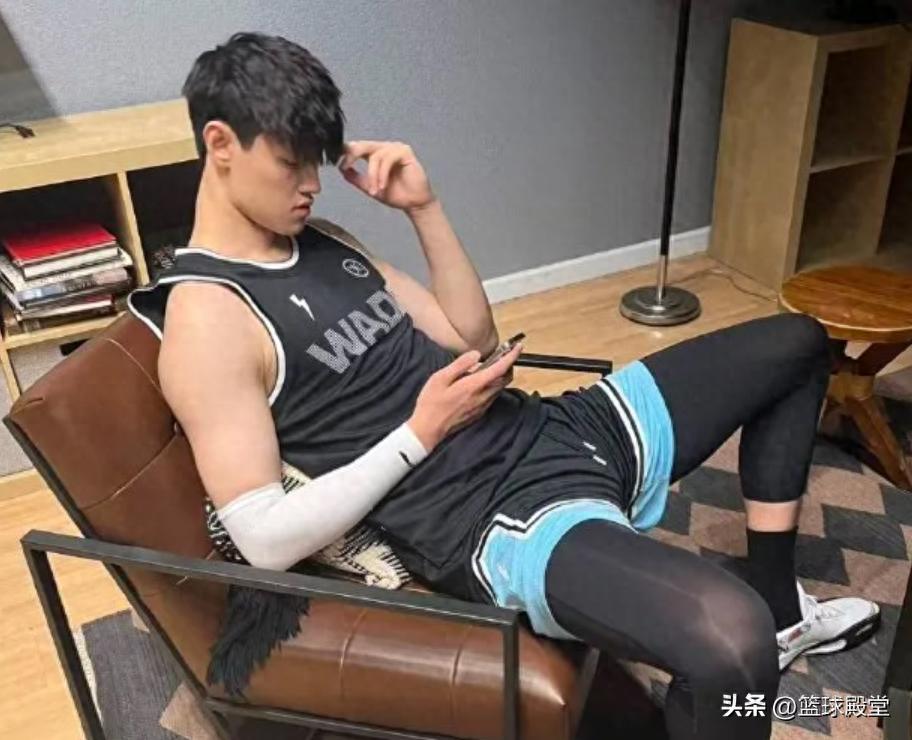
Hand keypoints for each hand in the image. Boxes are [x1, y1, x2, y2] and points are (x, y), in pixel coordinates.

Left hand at [338, 140, 436, 212]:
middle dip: (351, 156)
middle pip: (362, 144)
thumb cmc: (396, 194)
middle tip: (344, 167)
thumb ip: (356, 178)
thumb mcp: (369, 187)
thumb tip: (341, 169)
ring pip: (375, 156)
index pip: (357, 146)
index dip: (345, 152)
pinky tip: (383, 186)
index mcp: (375, 153)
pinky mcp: (405, 152)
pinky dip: (382, 174)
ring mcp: (395, 148)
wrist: (414, 204)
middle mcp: (384, 148)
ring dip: (372, 176)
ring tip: (374, 191)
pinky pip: (387, 159)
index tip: (336, 162)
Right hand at [407, 343, 522, 450]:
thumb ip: (460, 365)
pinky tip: (479, 382)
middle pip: (506, 378)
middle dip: (508, 365)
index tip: (518, 346)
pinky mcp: (480, 413)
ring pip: (500, 388)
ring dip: (500, 375)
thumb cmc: (431, 402)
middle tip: (502, 355)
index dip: (512, 356)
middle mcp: (483, 396)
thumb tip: (476, 355)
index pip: (500, 368)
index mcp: (474, 385)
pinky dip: (493, 385)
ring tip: (487, 367)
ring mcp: (483, 406)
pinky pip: (492, 396)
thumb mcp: (440, 377)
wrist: (428, 429)